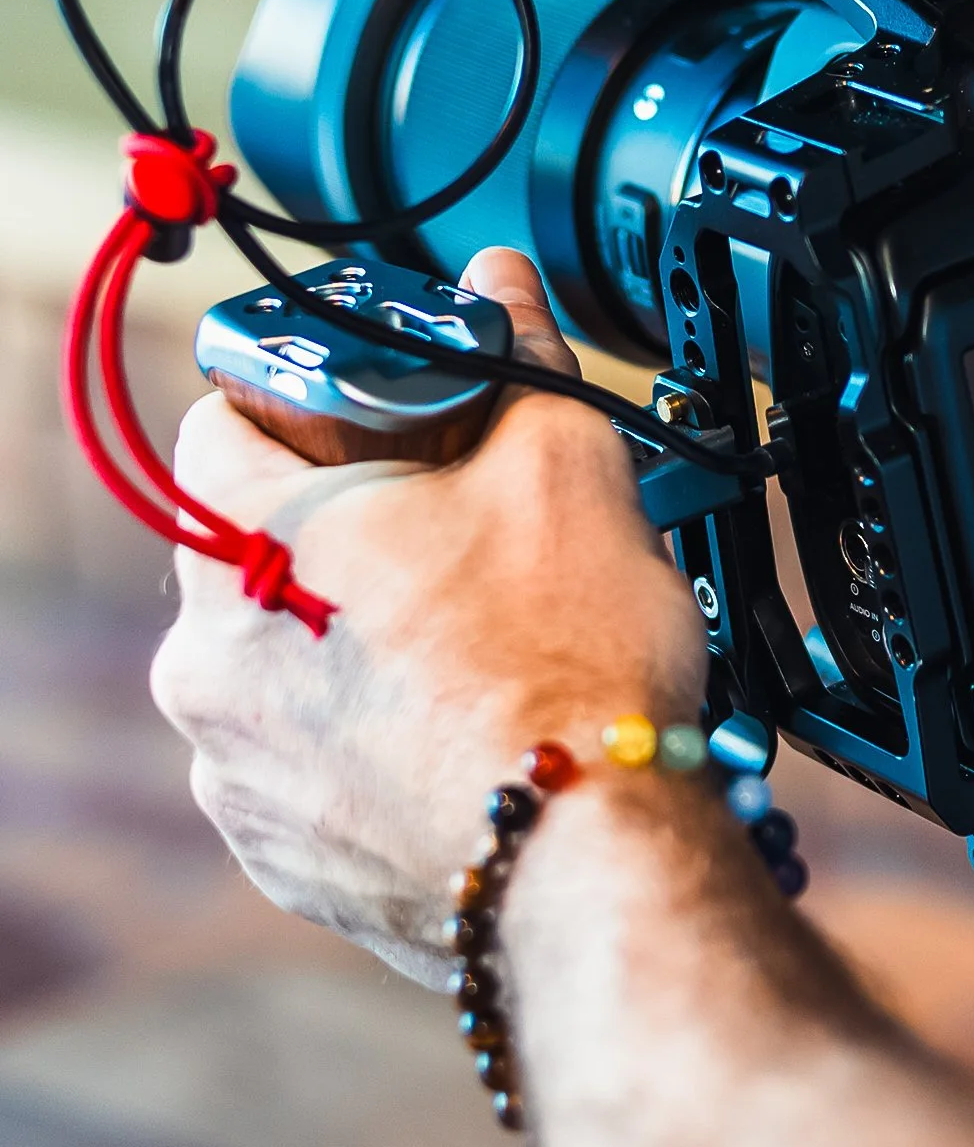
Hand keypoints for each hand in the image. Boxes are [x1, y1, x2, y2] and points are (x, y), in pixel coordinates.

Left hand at [149, 248, 704, 982]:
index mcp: (245, 546)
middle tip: (462, 530)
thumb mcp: (563, 457)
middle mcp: (205, 669)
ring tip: (479, 642)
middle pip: (256, 547)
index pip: (219, 415)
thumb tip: (500, 285)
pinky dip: (370, 739)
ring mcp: (237, 779)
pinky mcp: (287, 861)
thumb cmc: (567, 664)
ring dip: (355, 639)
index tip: (387, 414)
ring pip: (283, 662)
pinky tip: (466, 727)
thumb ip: (514, 355)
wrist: (595, 854)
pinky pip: (311, 763)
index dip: (309, 396)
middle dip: (349, 528)